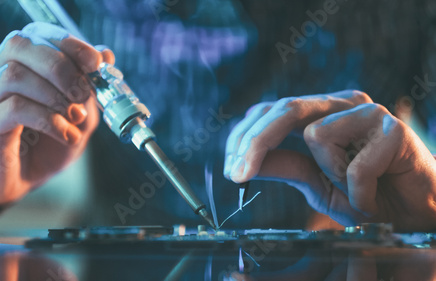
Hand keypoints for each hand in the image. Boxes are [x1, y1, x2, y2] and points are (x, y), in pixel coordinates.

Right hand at [0, 22, 114, 207]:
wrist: (22, 180)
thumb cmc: (49, 142)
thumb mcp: (81, 113)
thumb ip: (92, 86)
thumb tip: (106, 54)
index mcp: (21, 62)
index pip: (38, 33)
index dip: (70, 44)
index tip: (96, 63)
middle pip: (21, 46)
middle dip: (62, 68)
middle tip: (84, 95)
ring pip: (15, 75)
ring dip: (55, 96)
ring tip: (76, 118)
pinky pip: (15, 109)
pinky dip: (50, 121)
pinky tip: (67, 135)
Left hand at [224, 90, 435, 230]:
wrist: (416, 211)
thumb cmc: (367, 194)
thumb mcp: (315, 184)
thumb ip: (284, 167)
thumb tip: (243, 162)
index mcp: (319, 113)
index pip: (270, 111)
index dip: (244, 137)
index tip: (229, 168)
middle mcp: (340, 105)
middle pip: (285, 108)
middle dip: (254, 143)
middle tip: (235, 175)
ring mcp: (368, 112)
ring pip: (317, 134)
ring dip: (330, 176)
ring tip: (354, 190)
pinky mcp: (393, 128)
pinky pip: (354, 166)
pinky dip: (359, 194)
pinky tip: (374, 197)